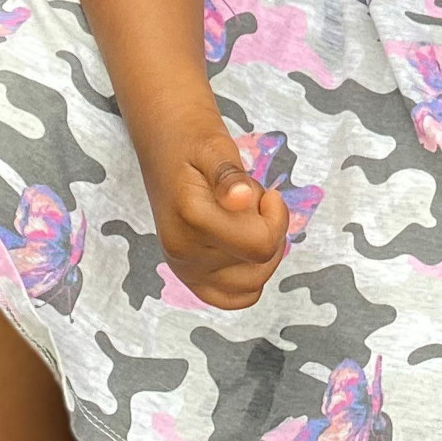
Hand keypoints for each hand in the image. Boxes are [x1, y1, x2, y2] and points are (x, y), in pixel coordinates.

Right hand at [138, 119, 288, 308]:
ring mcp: (185, 270)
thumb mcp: (215, 147)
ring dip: (260, 252)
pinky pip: (232, 297)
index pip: (260, 245)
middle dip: (270, 232)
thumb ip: (229, 175)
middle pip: (259, 267)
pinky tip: (244, 241)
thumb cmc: (193, 143)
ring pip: (251, 286)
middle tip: (254, 204)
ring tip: (245, 220)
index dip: (277, 218)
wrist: (164, 146)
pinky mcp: (190, 277)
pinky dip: (249, 275)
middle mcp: (185, 255)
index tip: (269, 193)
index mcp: (192, 220)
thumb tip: (242, 199)